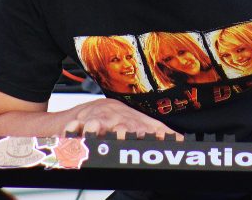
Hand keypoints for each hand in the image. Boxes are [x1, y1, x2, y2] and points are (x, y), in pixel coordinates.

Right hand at [61, 98, 181, 139]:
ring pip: (96, 122)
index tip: (153, 137)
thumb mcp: (139, 123)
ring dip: (95, 126)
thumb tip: (181, 139)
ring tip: (93, 130)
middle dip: (122, 130)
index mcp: (131, 120)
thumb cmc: (116, 120)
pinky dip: (71, 128)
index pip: (142, 126)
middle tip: (123, 134)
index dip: (149, 132)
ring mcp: (96, 120)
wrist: (89, 111)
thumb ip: (158, 131)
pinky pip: (72, 126)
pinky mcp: (78, 123)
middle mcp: (115, 119)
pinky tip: (70, 130)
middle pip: (119, 124)